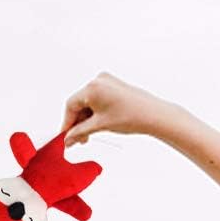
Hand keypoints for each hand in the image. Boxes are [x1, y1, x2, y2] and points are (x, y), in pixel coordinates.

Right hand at [60, 71, 175, 147]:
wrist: (152, 115)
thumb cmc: (131, 116)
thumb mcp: (99, 126)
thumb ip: (79, 132)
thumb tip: (68, 138)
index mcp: (92, 87)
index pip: (70, 105)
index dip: (67, 123)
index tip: (66, 136)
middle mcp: (99, 81)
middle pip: (79, 103)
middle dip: (77, 122)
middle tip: (78, 139)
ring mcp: (107, 82)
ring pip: (88, 103)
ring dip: (86, 119)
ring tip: (90, 134)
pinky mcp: (114, 87)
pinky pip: (98, 100)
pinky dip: (95, 113)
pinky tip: (97, 125)